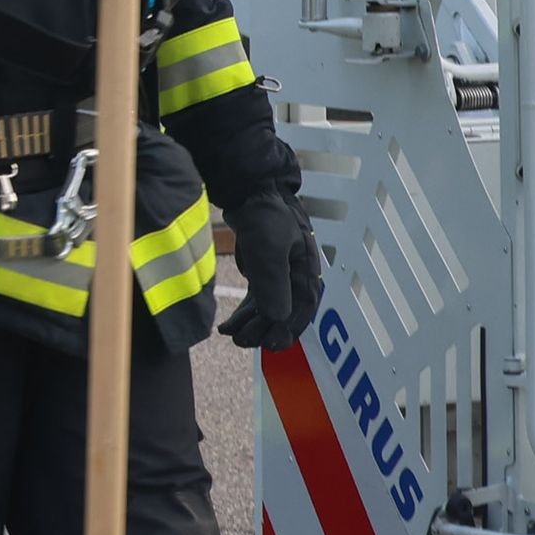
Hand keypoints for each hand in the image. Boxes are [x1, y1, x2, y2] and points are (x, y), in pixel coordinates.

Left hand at [218, 186, 323, 351]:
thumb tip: (278, 320)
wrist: (247, 189)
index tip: (273, 344)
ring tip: (232, 337)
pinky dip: (243, 315)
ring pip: (267, 308)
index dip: (290, 328)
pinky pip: (254, 300)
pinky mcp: (260, 270)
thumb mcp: (270, 252)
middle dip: (264, 329)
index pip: (303, 307)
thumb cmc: (265, 217)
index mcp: (307, 269)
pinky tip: (227, 327)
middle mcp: (295, 273)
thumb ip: (274, 285)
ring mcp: (277, 272)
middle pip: (283, 311)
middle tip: (243, 342)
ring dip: (251, 325)